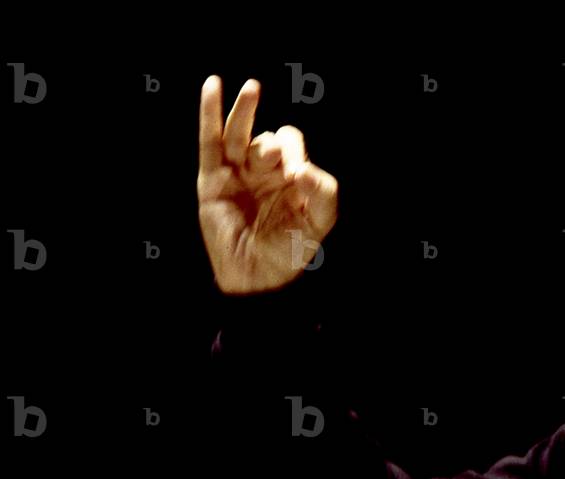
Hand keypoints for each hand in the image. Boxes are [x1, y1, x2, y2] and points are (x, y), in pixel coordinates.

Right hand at [197, 76, 337, 293]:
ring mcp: (236, 173)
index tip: (297, 177)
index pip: (292, 144)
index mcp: (289, 175)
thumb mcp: (320, 222)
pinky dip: (209, 112)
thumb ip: (325, 192)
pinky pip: (210, 141)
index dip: (295, 152)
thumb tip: (304, 168)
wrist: (258, 276)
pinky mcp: (212, 179)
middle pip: (267, 138)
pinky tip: (213, 86)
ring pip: (239, 133)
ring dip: (245, 110)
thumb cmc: (290, 250)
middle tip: (275, 160)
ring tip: (253, 88)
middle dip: (273, 145)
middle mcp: (263, 170)